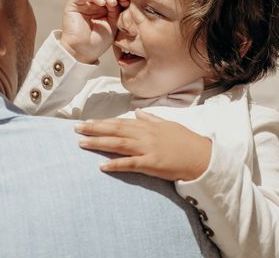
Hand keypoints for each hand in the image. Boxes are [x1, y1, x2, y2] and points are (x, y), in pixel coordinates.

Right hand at [60, 0, 128, 63]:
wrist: (83, 52)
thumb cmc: (97, 42)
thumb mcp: (113, 24)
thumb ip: (116, 11)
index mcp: (101, 10)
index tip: (127, 0)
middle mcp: (91, 5)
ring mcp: (82, 4)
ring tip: (112, 3)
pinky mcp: (73, 5)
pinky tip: (102, 3)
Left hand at [75, 109, 212, 181]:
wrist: (202, 156)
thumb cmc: (186, 140)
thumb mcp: (168, 124)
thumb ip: (151, 118)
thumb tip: (138, 112)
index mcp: (147, 125)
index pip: (119, 122)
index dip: (102, 122)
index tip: (87, 122)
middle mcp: (144, 134)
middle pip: (114, 130)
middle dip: (94, 129)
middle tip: (76, 129)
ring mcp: (147, 149)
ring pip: (118, 144)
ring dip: (99, 143)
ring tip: (82, 143)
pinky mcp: (152, 164)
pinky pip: (130, 164)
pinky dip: (115, 165)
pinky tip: (102, 166)